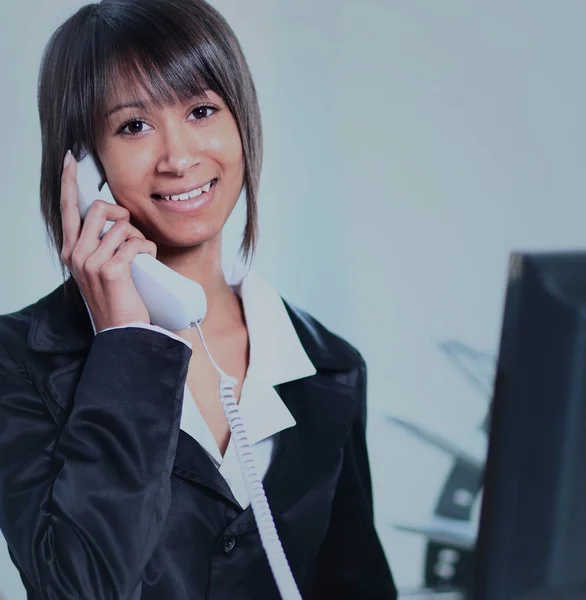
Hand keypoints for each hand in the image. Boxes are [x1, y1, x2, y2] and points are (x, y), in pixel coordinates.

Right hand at [60, 151, 156, 331]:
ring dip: (139, 238)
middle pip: (101, 208)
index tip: (71, 160)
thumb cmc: (117, 297)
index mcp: (72, 251)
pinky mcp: (111, 269)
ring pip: (123, 226)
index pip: (68, 209)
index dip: (70, 182)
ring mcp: (91, 262)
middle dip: (123, 216)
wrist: (123, 330)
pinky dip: (149, 250)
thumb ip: (101, 243)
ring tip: (139, 258)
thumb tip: (117, 218)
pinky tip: (147, 264)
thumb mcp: (101, 267)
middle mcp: (76, 254)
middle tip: (131, 236)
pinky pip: (137, 243)